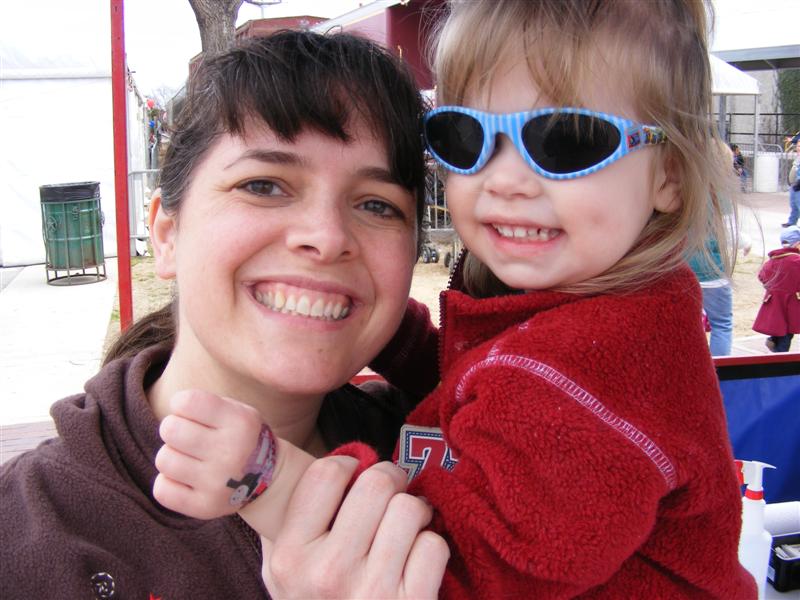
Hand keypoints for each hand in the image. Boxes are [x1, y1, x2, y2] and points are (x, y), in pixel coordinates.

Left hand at [153, 389, 264, 519]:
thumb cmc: (240, 436)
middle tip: (187, 435)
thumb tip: (172, 406)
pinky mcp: (205, 507)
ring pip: (164, 459)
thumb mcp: (237, 410)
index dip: (181, 403)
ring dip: (172, 455)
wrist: (267, 478)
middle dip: (174, 428)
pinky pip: (162, 490)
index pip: (186, 402)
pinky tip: (185, 478)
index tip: (190, 411)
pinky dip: (168, 482)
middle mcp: (231, 453)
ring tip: (189, 457)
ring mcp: (218, 483)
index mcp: (241, 423)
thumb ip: (205, 403)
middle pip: (170, 430)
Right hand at [263, 457, 449, 598]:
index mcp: (290, 556)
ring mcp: (372, 591)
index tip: (354, 476)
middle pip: (377, 483)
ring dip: (415, 511)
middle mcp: (328, 573)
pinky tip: (415, 558)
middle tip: (390, 491)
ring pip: (410, 508)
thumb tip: (295, 456)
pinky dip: (430, 546)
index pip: (326, 473)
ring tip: (406, 524)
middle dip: (390, 479)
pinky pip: (434, 545)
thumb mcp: (281, 568)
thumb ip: (289, 518)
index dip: (348, 465)